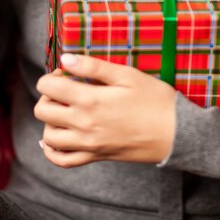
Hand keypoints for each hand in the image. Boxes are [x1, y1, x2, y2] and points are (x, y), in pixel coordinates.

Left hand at [34, 54, 176, 167]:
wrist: (177, 133)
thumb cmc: (156, 100)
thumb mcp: (128, 75)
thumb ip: (94, 66)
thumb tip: (66, 58)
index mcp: (90, 100)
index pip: (48, 86)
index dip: (53, 75)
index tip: (68, 73)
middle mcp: (84, 124)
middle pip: (42, 111)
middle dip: (48, 95)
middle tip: (65, 89)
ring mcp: (88, 144)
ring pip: (48, 136)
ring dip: (50, 121)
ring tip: (65, 111)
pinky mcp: (96, 156)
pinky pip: (62, 161)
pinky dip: (52, 151)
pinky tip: (57, 139)